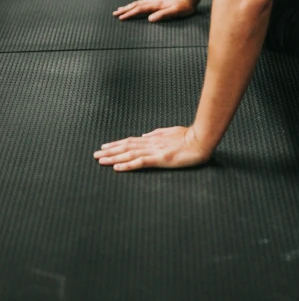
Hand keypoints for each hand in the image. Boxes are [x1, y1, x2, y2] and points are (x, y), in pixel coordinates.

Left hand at [93, 125, 211, 170]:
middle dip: (110, 151)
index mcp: (153, 138)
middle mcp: (151, 144)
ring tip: (100, 161)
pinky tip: (117, 168)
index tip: (104, 147)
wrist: (201, 140)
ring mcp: (155, 151)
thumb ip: (157, 134)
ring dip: (113, 158)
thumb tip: (144, 136)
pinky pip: (140, 163)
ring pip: (129, 154)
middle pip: (126, 147)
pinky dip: (127, 165)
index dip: (116, 144)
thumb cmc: (189, 137)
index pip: (131, 142)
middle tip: (95, 155)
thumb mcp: (171, 132)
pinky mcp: (160, 159)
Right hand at [113, 0, 197, 21]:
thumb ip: (163, 15)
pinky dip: (136, 4)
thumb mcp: (175, 12)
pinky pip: (143, 2)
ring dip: (129, 6)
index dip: (130, 14)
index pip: (140, 9)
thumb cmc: (184, 7)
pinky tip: (135, 5)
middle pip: (136, 5)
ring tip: (121, 9)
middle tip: (115, 13)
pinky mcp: (158, 1)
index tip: (120, 18)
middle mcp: (154, 2)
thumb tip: (150, 19)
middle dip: (125, 9)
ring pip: (139, 3)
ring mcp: (155, 1)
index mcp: (156, 5)